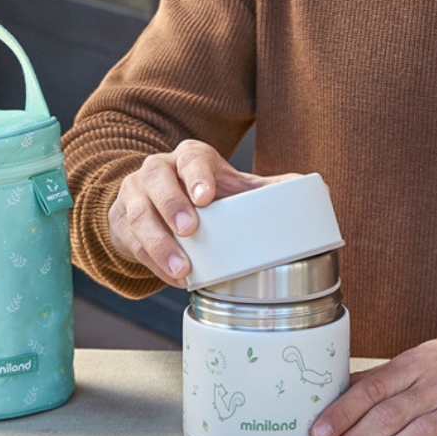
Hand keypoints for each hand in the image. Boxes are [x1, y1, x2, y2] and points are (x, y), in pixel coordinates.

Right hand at [108, 139, 296, 286]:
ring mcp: (135, 194)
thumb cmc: (201, 192)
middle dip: (172, 206)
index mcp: (189, 157)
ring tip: (182, 268)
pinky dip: (153, 263)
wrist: (153, 199)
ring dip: (159, 244)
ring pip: (140, 215)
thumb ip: (265, 189)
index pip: (191, 158)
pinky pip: (133, 242)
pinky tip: (173, 277)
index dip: (197, 176)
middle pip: (157, 181)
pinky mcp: (122, 221)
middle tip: (190, 230)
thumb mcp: (231, 186)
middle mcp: (157, 170)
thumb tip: (314, 192)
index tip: (207, 197)